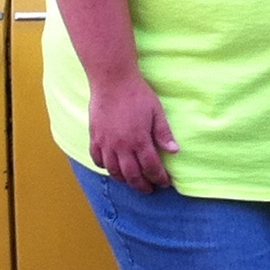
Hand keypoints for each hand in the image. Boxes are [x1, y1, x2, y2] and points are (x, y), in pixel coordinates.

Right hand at [89, 71, 179, 191]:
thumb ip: (163, 133)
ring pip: (114, 171)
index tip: (165, 182)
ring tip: (132, 180)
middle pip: (132, 175)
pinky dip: (105, 167)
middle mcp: (122, 146)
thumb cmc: (137, 94)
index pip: (152, 168)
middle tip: (149, 189)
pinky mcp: (95, 137)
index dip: (159, 178)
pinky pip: (97, 159)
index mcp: (139, 140)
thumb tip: (174, 151)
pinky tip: (112, 167)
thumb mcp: (156, 111)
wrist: (112, 80)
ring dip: (124, 179)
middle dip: (142, 185)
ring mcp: (106, 143)